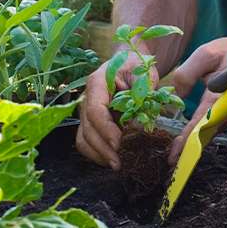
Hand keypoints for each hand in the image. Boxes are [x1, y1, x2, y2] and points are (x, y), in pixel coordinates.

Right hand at [76, 53, 155, 168]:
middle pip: (87, 128)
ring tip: (115, 165)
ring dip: (97, 154)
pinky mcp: (90, 121)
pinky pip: (87, 140)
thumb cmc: (136, 66)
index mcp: (97, 83)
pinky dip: (96, 153)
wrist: (128, 63)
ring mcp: (86, 111)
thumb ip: (141, 95)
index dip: (105, 129)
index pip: (95, 110)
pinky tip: (110, 159)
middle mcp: (86, 98)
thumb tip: (138, 122)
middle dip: (102, 148)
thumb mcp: (143, 74)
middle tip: (118, 163)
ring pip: (83, 138)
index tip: (118, 143)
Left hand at [163, 36, 226, 164]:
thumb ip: (187, 74)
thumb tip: (176, 97)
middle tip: (172, 161)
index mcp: (222, 95)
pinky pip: (214, 126)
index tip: (175, 154)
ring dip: (194, 143)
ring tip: (177, 155)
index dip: (188, 138)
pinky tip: (188, 139)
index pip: (202, 122)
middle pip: (207, 134)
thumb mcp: (205, 54)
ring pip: (211, 132)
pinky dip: (200, 133)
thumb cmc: (226, 51)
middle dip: (189, 148)